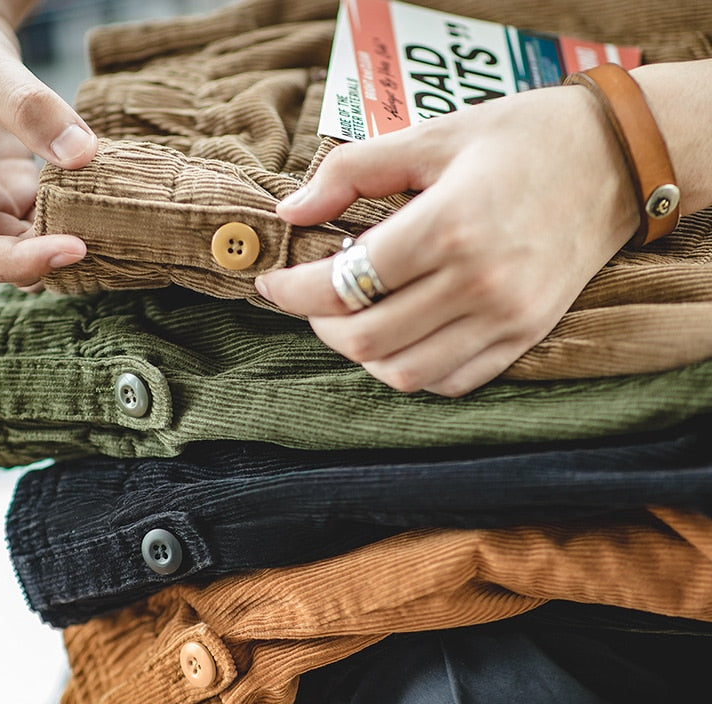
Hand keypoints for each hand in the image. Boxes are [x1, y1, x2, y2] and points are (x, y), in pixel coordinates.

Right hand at [0, 0, 97, 286]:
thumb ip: (27, 107)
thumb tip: (82, 153)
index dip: (22, 263)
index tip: (76, 248)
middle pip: (8, 258)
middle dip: (56, 256)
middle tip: (110, 239)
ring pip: (34, 244)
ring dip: (71, 240)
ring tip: (117, 225)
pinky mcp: (18, 190)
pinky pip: (50, 219)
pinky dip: (78, 217)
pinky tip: (110, 204)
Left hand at [257, 84, 639, 396]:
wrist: (615, 160)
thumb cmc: (521, 139)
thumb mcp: (432, 136)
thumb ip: (351, 171)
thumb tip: (291, 210)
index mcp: (448, 226)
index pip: (342, 283)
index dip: (292, 289)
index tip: (273, 281)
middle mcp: (478, 284)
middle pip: (364, 340)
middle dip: (319, 323)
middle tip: (311, 296)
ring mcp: (506, 319)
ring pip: (404, 373)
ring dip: (361, 352)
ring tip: (354, 316)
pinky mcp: (525, 338)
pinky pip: (452, 382)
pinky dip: (411, 369)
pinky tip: (402, 334)